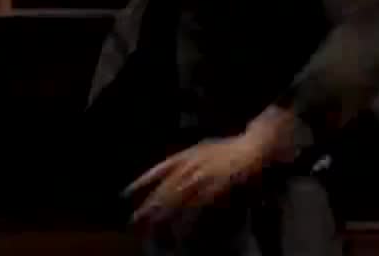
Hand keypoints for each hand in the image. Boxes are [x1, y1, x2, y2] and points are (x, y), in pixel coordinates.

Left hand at [122, 132, 270, 228]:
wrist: (254, 145)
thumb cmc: (231, 148)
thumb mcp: (204, 148)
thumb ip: (188, 158)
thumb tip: (174, 168)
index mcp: (187, 155)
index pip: (158, 170)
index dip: (140, 181)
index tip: (124, 193)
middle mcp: (190, 165)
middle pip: (164, 189)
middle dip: (148, 206)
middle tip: (134, 220)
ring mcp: (201, 176)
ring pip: (175, 200)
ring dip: (162, 217)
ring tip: (150, 230)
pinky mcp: (214, 188)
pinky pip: (195, 209)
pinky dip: (186, 222)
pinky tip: (180, 233)